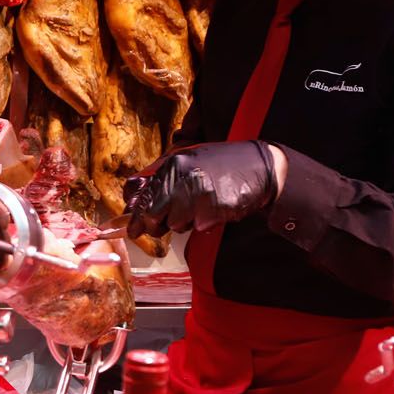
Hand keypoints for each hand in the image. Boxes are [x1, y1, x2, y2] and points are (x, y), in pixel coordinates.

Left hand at [121, 141, 279, 239]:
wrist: (261, 167)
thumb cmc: (222, 167)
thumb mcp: (189, 163)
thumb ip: (163, 181)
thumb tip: (132, 203)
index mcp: (173, 165)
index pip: (143, 195)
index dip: (136, 216)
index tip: (132, 229)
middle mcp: (182, 177)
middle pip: (153, 214)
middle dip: (155, 225)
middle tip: (162, 228)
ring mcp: (197, 192)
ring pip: (175, 224)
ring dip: (185, 223)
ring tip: (200, 209)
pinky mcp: (213, 207)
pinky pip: (198, 227)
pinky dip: (204, 224)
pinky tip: (213, 211)